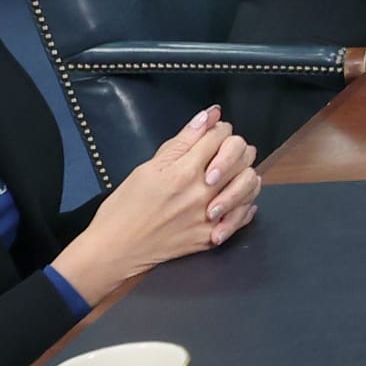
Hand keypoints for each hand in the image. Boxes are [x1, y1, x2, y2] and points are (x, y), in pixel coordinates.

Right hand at [55, 109, 257, 302]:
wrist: (116, 249)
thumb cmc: (125, 206)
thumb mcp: (148, 167)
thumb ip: (182, 141)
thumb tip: (209, 116)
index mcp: (184, 172)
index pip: (218, 137)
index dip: (218, 128)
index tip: (213, 131)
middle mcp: (202, 193)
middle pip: (240, 156)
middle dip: (235, 146)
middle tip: (225, 149)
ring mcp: (210, 217)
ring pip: (249, 183)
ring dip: (244, 171)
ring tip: (233, 171)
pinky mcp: (212, 237)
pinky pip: (244, 215)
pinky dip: (245, 202)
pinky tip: (235, 197)